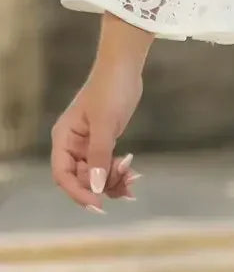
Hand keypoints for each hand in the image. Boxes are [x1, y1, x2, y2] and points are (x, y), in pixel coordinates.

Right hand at [50, 65, 142, 212]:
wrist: (125, 67)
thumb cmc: (110, 90)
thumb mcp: (105, 124)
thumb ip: (99, 156)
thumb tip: (96, 187)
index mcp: (64, 138)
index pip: (63, 174)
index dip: (78, 192)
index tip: (98, 203)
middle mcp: (73, 144)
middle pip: (81, 178)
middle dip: (101, 185)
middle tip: (125, 187)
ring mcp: (88, 144)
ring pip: (95, 174)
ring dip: (112, 181)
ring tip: (132, 181)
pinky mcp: (104, 141)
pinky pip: (106, 164)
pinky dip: (118, 171)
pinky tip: (132, 173)